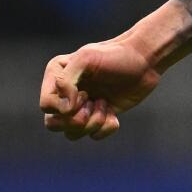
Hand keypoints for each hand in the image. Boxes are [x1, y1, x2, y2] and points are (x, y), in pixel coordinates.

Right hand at [39, 37, 160, 141]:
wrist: (144, 61)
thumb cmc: (115, 56)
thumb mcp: (86, 59)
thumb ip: (66, 80)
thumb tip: (65, 108)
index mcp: (56, 77)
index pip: (46, 105)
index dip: (63, 106)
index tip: (84, 92)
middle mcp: (65, 93)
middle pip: (53, 124)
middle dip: (75, 120)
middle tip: (93, 103)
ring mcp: (82, 107)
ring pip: (72, 133)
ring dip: (92, 123)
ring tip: (104, 104)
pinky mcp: (100, 116)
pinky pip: (94, 135)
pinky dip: (106, 127)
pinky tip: (114, 112)